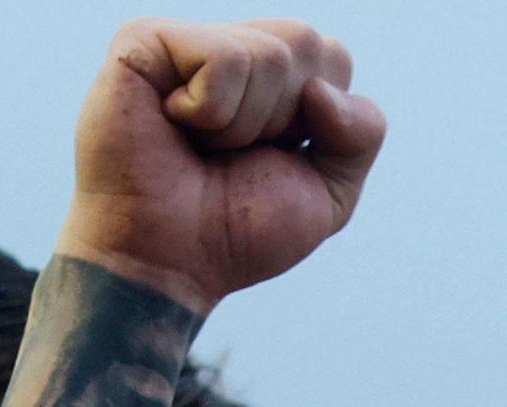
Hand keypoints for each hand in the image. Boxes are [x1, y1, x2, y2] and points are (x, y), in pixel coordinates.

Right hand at [62, 18, 385, 311]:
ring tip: (199, 146)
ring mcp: (185, 42)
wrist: (167, 264)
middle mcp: (228, 47)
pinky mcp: (144, 42)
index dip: (318, 121)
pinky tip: (173, 125)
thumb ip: (362, 133)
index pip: (332, 56)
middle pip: (306, 43)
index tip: (270, 156)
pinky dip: (211, 112)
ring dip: (243, 126)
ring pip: (269, 54)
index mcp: (270, 74)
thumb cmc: (236, 230)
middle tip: (231, 154)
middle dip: (284, 118)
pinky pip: (223, 58)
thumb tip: (319, 89)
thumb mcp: (330, 191)